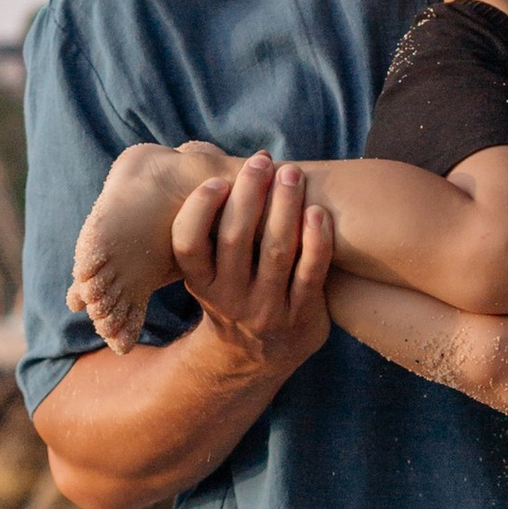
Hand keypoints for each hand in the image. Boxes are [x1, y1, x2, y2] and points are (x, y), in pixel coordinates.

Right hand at [167, 152, 332, 385]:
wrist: (258, 356)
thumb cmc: (233, 292)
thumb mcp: (207, 272)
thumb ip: (205, 228)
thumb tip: (195, 152)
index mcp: (200, 283)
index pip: (188, 245)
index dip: (199, 210)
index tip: (215, 181)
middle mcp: (230, 299)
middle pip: (236, 239)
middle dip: (249, 193)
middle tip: (261, 160)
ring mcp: (267, 310)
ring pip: (276, 251)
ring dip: (285, 206)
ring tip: (292, 173)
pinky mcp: (303, 317)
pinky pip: (311, 273)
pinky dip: (316, 240)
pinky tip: (319, 211)